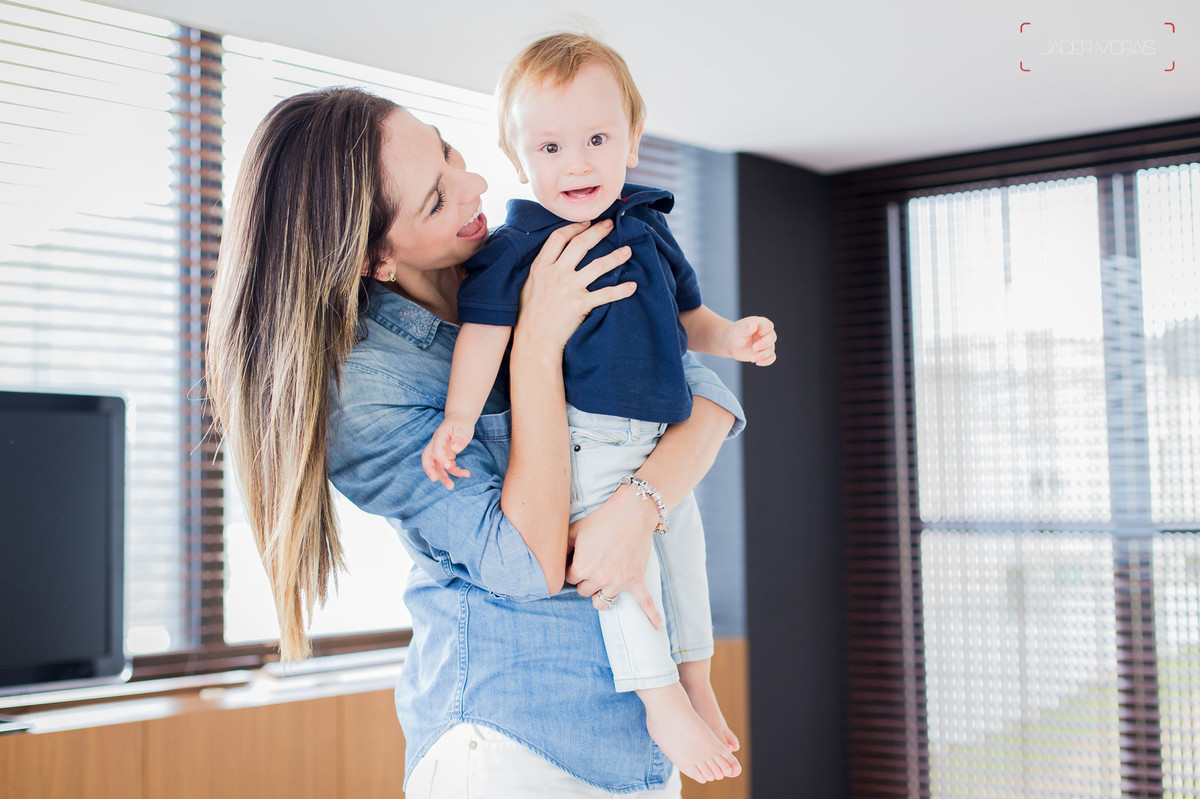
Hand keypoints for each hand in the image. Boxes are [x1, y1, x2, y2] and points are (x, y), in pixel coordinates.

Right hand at [421, 413, 473, 489]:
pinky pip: (447, 466)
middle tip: (435, 480)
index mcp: (439, 436)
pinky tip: (466, 474)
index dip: (441, 458)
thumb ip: (459, 437)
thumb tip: (455, 448)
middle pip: (427, 458)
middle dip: (430, 470)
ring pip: (437, 466)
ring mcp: (440, 451)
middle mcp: (437, 445)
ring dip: (442, 477)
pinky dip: (455, 471)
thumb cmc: (461, 423)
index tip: (448, 465)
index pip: (436, 449)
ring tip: (451, 487)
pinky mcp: (446, 456)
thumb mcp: (463, 428)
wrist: (460, 419)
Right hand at [517, 219, 634, 351]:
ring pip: (598, 266)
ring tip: (628, 251)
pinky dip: (621, 290)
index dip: (574, 227)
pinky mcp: (580, 304)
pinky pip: (606, 294)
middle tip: (610, 225)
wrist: (534, 341)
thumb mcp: (528, 285)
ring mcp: (569, 288)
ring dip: (615, 257)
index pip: (559, 238)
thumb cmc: (529, 315)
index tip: (586, 222)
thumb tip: (553, 255)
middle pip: (581, 244)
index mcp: (540, 266)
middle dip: (598, 232)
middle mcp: (556, 273)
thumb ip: (542, 268)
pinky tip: (632, 286)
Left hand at [565, 482, 663, 628]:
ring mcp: (618, 581)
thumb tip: (554, 558)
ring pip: (602, 601)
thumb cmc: (602, 518)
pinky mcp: (636, 580)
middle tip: (592, 565)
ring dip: (600, 594)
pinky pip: (646, 602)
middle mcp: (599, 578)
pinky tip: (657, 627)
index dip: (572, 569)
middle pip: (584, 591)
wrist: (632, 511)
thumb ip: (563, 547)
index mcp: (582, 567)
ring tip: (602, 583)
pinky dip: (652, 615)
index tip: (576, 561)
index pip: (569, 579)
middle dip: (585, 580)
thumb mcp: (575, 529)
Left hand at [724, 316, 775, 365]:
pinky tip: (758, 363)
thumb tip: (753, 324)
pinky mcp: (764, 352)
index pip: (768, 326)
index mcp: (760, 324)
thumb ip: (746, 328)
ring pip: (771, 349)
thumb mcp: (738, 331)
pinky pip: (771, 357)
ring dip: (762, 355)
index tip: (756, 334)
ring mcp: (766, 343)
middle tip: (754, 348)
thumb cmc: (735, 334)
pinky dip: (767, 361)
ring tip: (751, 358)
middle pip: (772, 338)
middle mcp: (765, 333)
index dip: (764, 331)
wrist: (730, 344)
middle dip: (764, 344)